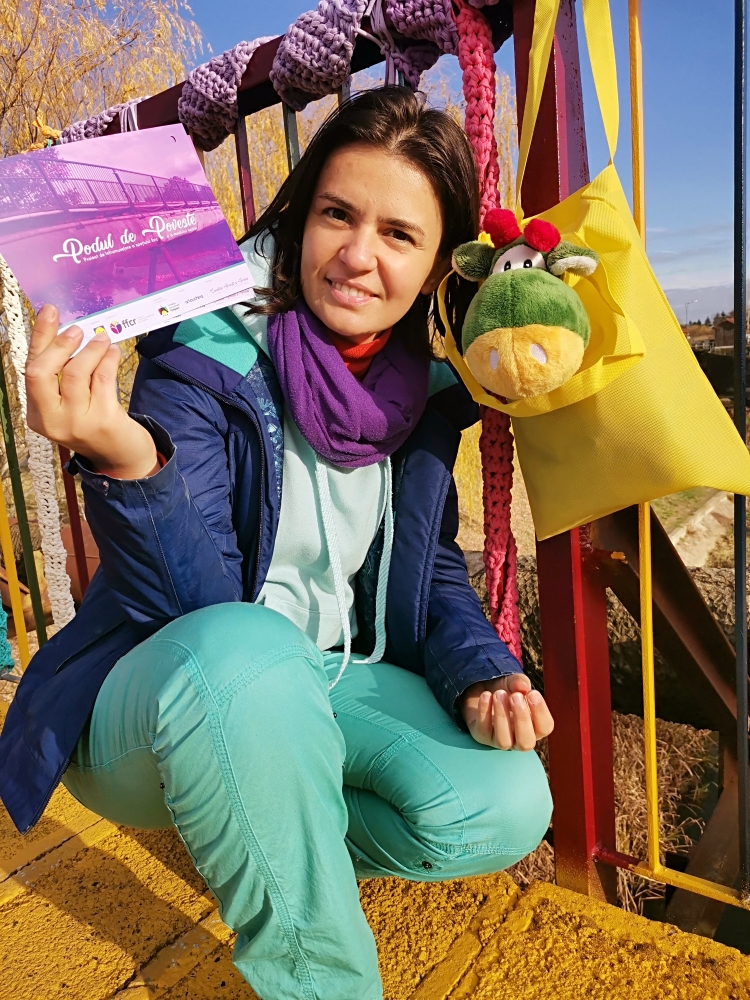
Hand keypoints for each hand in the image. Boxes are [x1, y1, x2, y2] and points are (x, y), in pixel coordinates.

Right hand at [26, 304, 157, 479]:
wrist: (122, 458)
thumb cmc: (94, 422)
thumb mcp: (71, 403)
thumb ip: (64, 374)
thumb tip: (66, 330)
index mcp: (38, 415)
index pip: (30, 370)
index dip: (39, 338)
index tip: (49, 311)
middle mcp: (52, 421)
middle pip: (41, 373)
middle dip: (58, 345)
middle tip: (77, 330)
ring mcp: (77, 422)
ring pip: (76, 373)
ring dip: (90, 350)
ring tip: (103, 340)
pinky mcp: (104, 420)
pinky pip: (103, 379)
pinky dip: (108, 360)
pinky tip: (113, 353)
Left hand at [461, 674, 553, 750]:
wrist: (483, 690)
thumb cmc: (506, 690)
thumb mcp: (514, 683)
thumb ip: (520, 682)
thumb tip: (522, 686)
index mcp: (534, 727)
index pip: (544, 728)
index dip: (540, 712)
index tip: (532, 693)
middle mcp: (519, 739)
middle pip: (526, 742)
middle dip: (521, 718)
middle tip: (516, 696)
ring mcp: (499, 740)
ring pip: (503, 740)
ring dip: (502, 716)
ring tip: (499, 693)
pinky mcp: (481, 736)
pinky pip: (483, 730)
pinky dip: (484, 712)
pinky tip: (486, 695)